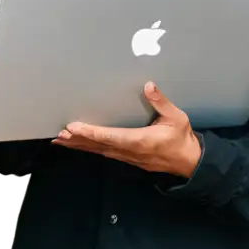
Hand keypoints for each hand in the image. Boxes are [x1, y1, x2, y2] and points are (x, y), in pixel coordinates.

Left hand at [52, 81, 201, 177]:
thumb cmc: (182, 139)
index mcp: (140, 141)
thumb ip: (161, 102)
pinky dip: (89, 149)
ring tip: (61, 141)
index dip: (91, 132)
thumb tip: (148, 85)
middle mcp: (129, 151)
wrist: (189, 162)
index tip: (73, 128)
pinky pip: (104, 153)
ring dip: (80, 145)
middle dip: (78, 140)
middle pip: (98, 145)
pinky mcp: (127, 158)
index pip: (110, 136)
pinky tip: (78, 146)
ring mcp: (127, 157)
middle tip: (59, 135)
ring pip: (99, 151)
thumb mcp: (176, 118)